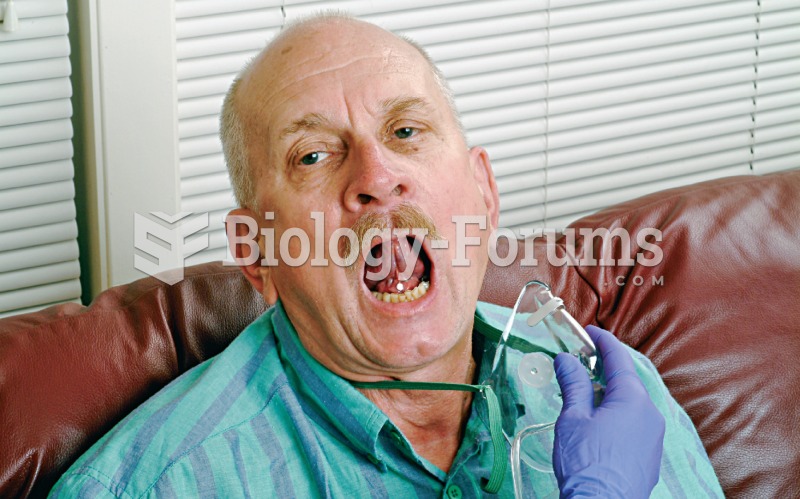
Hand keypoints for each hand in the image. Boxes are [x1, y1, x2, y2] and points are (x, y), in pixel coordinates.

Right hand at [552, 326, 664, 498]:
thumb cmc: (586, 463)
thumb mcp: (573, 417)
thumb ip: (573, 383)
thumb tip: (567, 359)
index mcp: (633, 399)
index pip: (619, 359)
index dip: (603, 341)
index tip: (590, 331)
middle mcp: (650, 414)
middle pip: (626, 381)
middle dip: (603, 369)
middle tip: (581, 362)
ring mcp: (653, 436)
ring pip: (631, 404)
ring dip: (609, 394)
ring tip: (583, 397)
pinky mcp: (649, 455)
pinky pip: (635, 424)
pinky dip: (617, 415)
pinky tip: (597, 425)